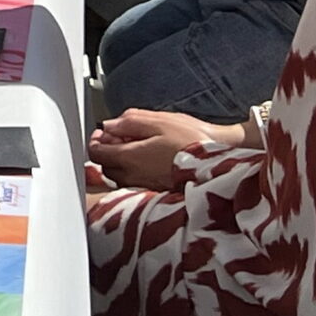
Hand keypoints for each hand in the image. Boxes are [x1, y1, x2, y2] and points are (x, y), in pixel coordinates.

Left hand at [90, 108, 239, 191]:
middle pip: (106, 167)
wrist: (221, 162)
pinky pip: (136, 184)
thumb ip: (128, 122)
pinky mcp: (157, 193)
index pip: (96, 154)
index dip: (95, 141)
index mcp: (130, 158)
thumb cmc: (192, 139)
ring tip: (138, 148)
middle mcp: (134, 177)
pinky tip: (150, 161)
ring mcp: (146, 188)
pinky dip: (135, 173)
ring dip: (121, 163)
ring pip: (120, 178)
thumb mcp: (158, 121)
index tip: (103, 133)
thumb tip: (108, 126)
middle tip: (121, 138)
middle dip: (108, 152)